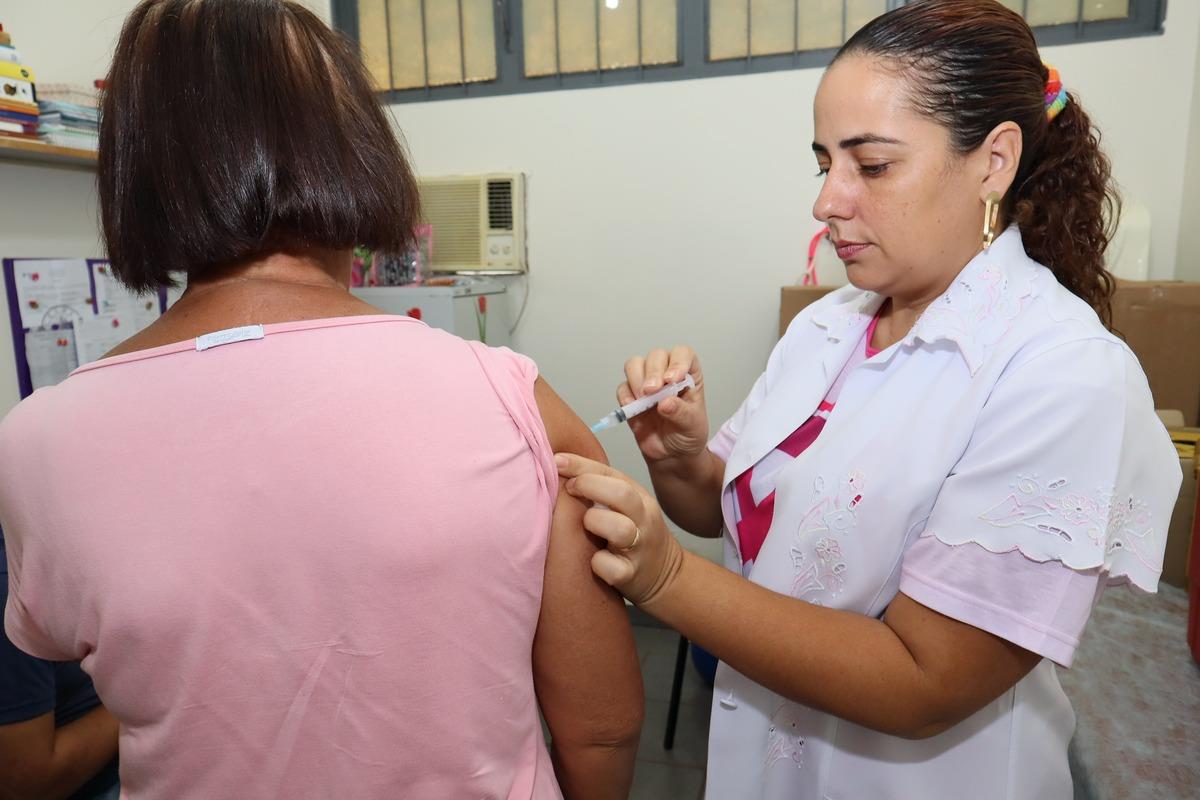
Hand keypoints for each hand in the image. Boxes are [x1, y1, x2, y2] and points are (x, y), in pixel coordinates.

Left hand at [555, 452, 684, 605]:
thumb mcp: (625, 506)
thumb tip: (558, 466)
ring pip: (620, 529)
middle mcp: (643, 518)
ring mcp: (639, 547)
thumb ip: (600, 488)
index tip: (556, 462)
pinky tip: (592, 561)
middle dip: (589, 486)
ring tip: (586, 527)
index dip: (581, 465)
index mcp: (639, 497)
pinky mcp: (631, 574)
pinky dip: (598, 563)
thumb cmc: (633, 535)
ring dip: (595, 523)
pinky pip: (611, 567)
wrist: (664, 575)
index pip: (610, 472)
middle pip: (621, 494)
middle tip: (568, 489)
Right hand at [620, 346, 708, 463]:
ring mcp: (647, 383)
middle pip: (656, 356)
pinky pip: (622, 387)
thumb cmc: (688, 434)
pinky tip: (632, 408)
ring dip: (636, 379)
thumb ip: (681, 413)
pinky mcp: (631, 396)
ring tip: (644, 399)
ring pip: (635, 365)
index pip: (683, 354)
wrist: (671, 455)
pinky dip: (625, 396)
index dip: (677, 362)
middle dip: (653, 372)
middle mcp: (666, 373)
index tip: (672, 379)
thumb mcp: (693, 425)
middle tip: (653, 391)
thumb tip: (666, 403)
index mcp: (689, 374)